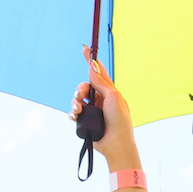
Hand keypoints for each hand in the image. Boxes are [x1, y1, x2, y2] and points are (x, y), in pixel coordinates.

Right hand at [72, 52, 138, 167]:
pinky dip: (72, 113)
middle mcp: (100, 99)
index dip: (91, 60)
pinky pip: (74, 113)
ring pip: (77, 100)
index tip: (85, 47)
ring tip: (78, 111)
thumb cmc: (119, 120)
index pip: (98, 72)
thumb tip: (92, 65)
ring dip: (75, 103)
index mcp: (109, 91)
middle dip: (79, 90)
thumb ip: (100, 81)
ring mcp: (93, 111)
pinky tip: (75, 116)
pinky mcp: (86, 121)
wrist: (116, 144)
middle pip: (84, 86)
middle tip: (81, 97)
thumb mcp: (112, 96)